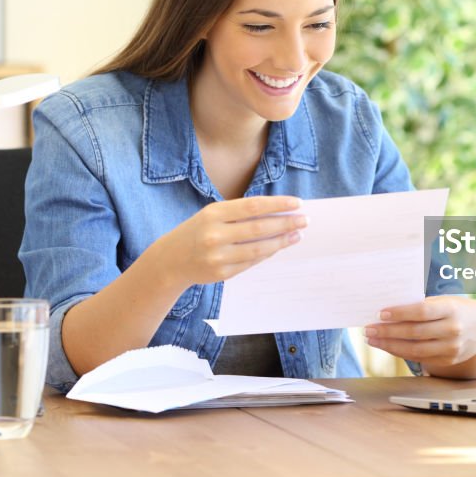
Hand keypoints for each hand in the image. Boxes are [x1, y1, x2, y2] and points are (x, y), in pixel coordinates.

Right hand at [149, 195, 306, 286]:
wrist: (170, 260)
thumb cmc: (197, 231)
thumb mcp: (212, 214)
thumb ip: (240, 213)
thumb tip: (278, 213)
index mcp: (214, 213)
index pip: (254, 206)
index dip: (278, 205)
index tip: (298, 203)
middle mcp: (215, 234)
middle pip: (260, 228)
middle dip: (286, 224)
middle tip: (305, 220)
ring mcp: (219, 256)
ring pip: (259, 248)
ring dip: (282, 241)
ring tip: (298, 235)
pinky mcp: (222, 273)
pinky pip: (252, 262)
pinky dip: (268, 253)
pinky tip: (279, 246)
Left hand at [363, 296, 475, 375]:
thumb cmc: (456, 310)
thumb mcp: (445, 301)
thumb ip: (423, 306)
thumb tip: (389, 312)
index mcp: (451, 309)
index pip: (421, 311)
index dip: (400, 313)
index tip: (380, 313)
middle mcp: (452, 330)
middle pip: (414, 332)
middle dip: (388, 331)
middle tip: (369, 329)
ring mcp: (451, 348)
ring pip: (414, 349)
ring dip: (389, 345)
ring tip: (373, 339)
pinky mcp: (448, 360)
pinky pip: (419, 358)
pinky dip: (401, 352)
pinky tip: (388, 347)